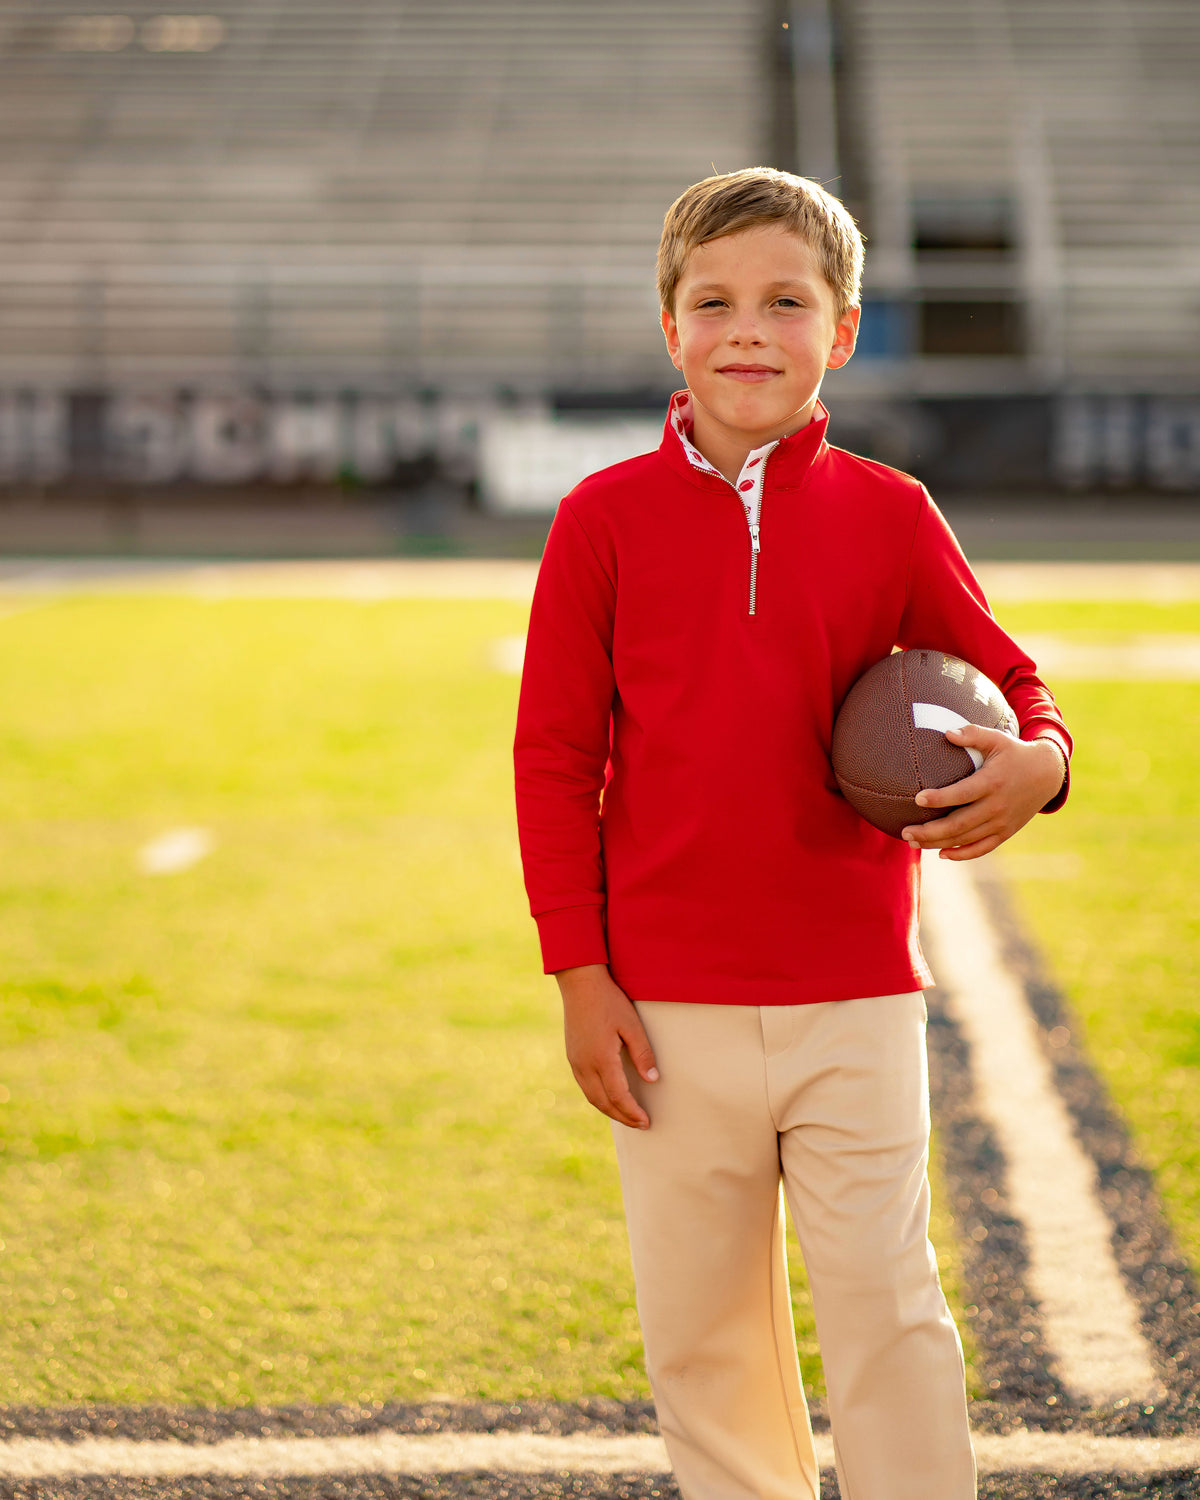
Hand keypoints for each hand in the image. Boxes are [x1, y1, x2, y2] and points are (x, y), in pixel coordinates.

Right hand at [555, 964, 658, 1129]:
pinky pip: (585, 1086)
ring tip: (627, 1116)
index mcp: (601, 1059)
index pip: (618, 1096)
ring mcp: (575, 1062)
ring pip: (592, 1097)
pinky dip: (598, 1098)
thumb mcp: (632, 1025)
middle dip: (623, 1117)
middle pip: (603, 1103)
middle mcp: (585, 1065)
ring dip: (609, 1110)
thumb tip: (652, 1080)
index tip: (646, 1121)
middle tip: (640, 1124)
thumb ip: (643, 1054)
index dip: (633, 1112)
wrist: (580, 984)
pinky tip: (609, 1098)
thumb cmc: (609, 1001)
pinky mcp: (572, 1056)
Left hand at [900, 726, 1066, 861]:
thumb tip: (946, 733)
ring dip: (938, 843)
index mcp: (992, 782)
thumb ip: (972, 734)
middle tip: (905, 831)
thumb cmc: (1015, 753)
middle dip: (930, 830)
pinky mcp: (1006, 832)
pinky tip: (941, 854)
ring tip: (913, 842)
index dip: (939, 798)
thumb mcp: (997, 739)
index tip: (917, 799)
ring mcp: (1002, 822)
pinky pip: (982, 848)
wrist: (1047, 775)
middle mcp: (997, 806)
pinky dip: (962, 854)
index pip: (962, 794)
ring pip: (966, 839)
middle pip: (959, 824)